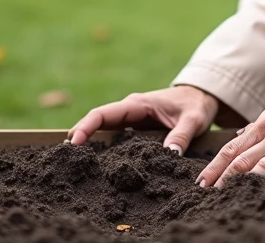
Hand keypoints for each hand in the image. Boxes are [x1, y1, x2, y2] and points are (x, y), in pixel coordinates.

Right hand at [67, 85, 218, 153]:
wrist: (202, 97)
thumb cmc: (196, 105)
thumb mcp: (193, 120)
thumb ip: (182, 136)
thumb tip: (170, 155)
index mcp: (138, 104)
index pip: (103, 113)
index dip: (86, 127)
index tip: (73, 142)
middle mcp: (129, 110)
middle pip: (96, 122)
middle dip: (79, 137)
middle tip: (62, 159)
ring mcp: (131, 120)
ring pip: (103, 130)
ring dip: (88, 144)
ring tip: (72, 165)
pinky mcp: (135, 129)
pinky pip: (114, 137)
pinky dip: (102, 148)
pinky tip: (96, 166)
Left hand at [196, 88, 264, 187]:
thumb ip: (256, 128)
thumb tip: (237, 138)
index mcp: (263, 124)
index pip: (232, 149)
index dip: (214, 166)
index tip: (202, 181)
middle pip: (241, 160)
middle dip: (221, 178)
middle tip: (207, 193)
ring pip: (261, 166)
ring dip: (242, 182)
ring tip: (228, 195)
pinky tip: (262, 190)